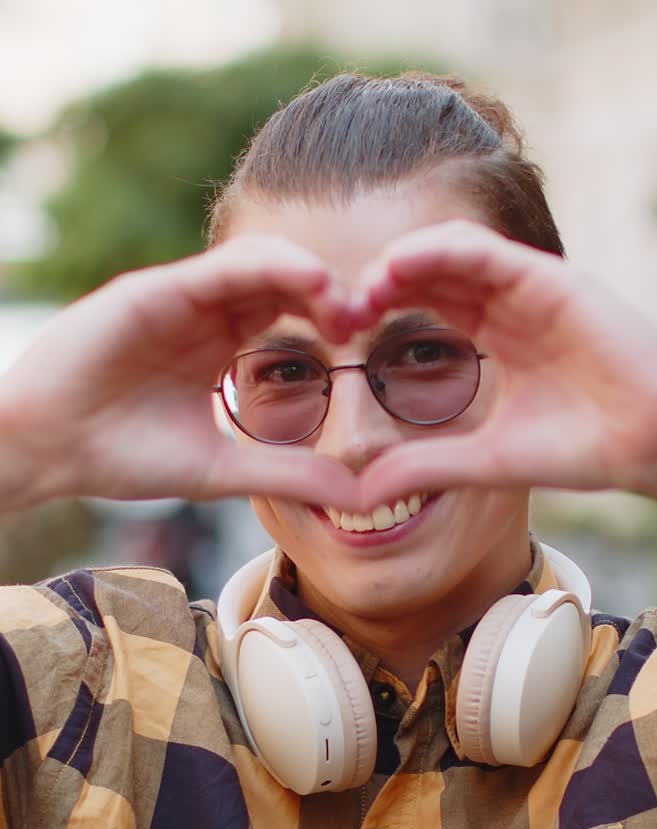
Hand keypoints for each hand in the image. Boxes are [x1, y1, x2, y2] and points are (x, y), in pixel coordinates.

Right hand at [0, 236, 360, 511]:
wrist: (49, 450)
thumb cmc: (123, 457)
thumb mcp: (223, 468)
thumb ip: (287, 474)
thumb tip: (357, 497)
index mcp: (218, 346)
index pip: (288, 316)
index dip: (331, 322)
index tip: (368, 346)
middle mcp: (204, 313)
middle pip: (283, 284)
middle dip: (331, 296)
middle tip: (369, 320)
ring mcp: (180, 297)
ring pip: (260, 265)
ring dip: (309, 276)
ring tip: (346, 305)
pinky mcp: (155, 289)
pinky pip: (222, 267)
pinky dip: (269, 267)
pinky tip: (310, 280)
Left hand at [352, 221, 656, 517]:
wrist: (652, 443)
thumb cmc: (584, 449)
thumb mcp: (487, 459)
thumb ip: (428, 465)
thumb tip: (362, 493)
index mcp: (497, 336)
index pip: (428, 306)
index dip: (381, 313)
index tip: (339, 336)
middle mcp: (510, 304)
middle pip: (432, 274)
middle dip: (381, 286)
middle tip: (335, 310)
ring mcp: (530, 287)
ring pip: (452, 252)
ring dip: (402, 262)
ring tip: (362, 289)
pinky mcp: (552, 278)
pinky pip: (486, 249)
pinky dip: (439, 251)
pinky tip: (399, 267)